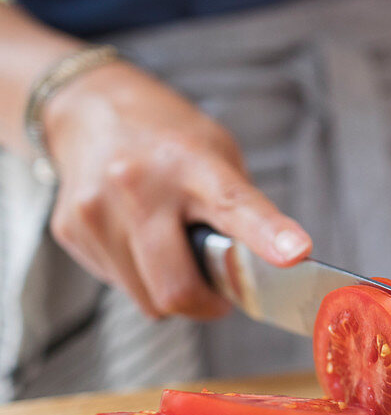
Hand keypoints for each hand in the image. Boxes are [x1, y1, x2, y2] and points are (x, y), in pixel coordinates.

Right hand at [43, 61, 311, 318]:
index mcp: (190, 161)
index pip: (234, 204)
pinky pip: (121, 285)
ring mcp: (97, 211)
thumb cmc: (169, 138)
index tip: (297, 253)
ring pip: (148, 299)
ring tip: (175, 250)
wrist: (88, 109)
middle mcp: (138, 186)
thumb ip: (242, 210)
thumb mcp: (218, 154)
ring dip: (171, 291)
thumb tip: (268, 269)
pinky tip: (139, 239)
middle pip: (177, 287)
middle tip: (221, 291)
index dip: (268, 235)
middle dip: (207, 305)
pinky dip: (140, 277)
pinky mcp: (69, 231)